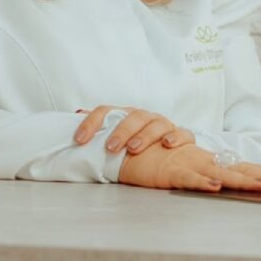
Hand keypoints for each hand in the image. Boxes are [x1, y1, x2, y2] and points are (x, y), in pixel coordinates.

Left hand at [74, 105, 195, 154]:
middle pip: (133, 117)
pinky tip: (167, 144)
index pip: (106, 111)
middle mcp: (145, 116)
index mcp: (125, 114)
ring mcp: (164, 124)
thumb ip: (100, 125)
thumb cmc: (136, 141)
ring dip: (144, 136)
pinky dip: (176, 137)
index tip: (79, 139)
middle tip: (110, 148)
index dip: (92, 123)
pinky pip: (183, 133)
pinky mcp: (181, 136)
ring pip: (156, 124)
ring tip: (133, 149)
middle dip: (121, 132)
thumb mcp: (115, 134)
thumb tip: (76, 113)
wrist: (168, 148)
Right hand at [118, 140, 260, 192]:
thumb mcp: (179, 168)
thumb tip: (220, 184)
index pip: (241, 166)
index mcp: (206, 160)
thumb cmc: (149, 159)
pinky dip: (202, 182)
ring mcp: (187, 164)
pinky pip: (188, 178)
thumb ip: (199, 174)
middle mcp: (201, 159)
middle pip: (239, 168)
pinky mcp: (169, 170)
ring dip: (243, 179)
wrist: (122, 149)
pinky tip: (216, 187)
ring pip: (220, 172)